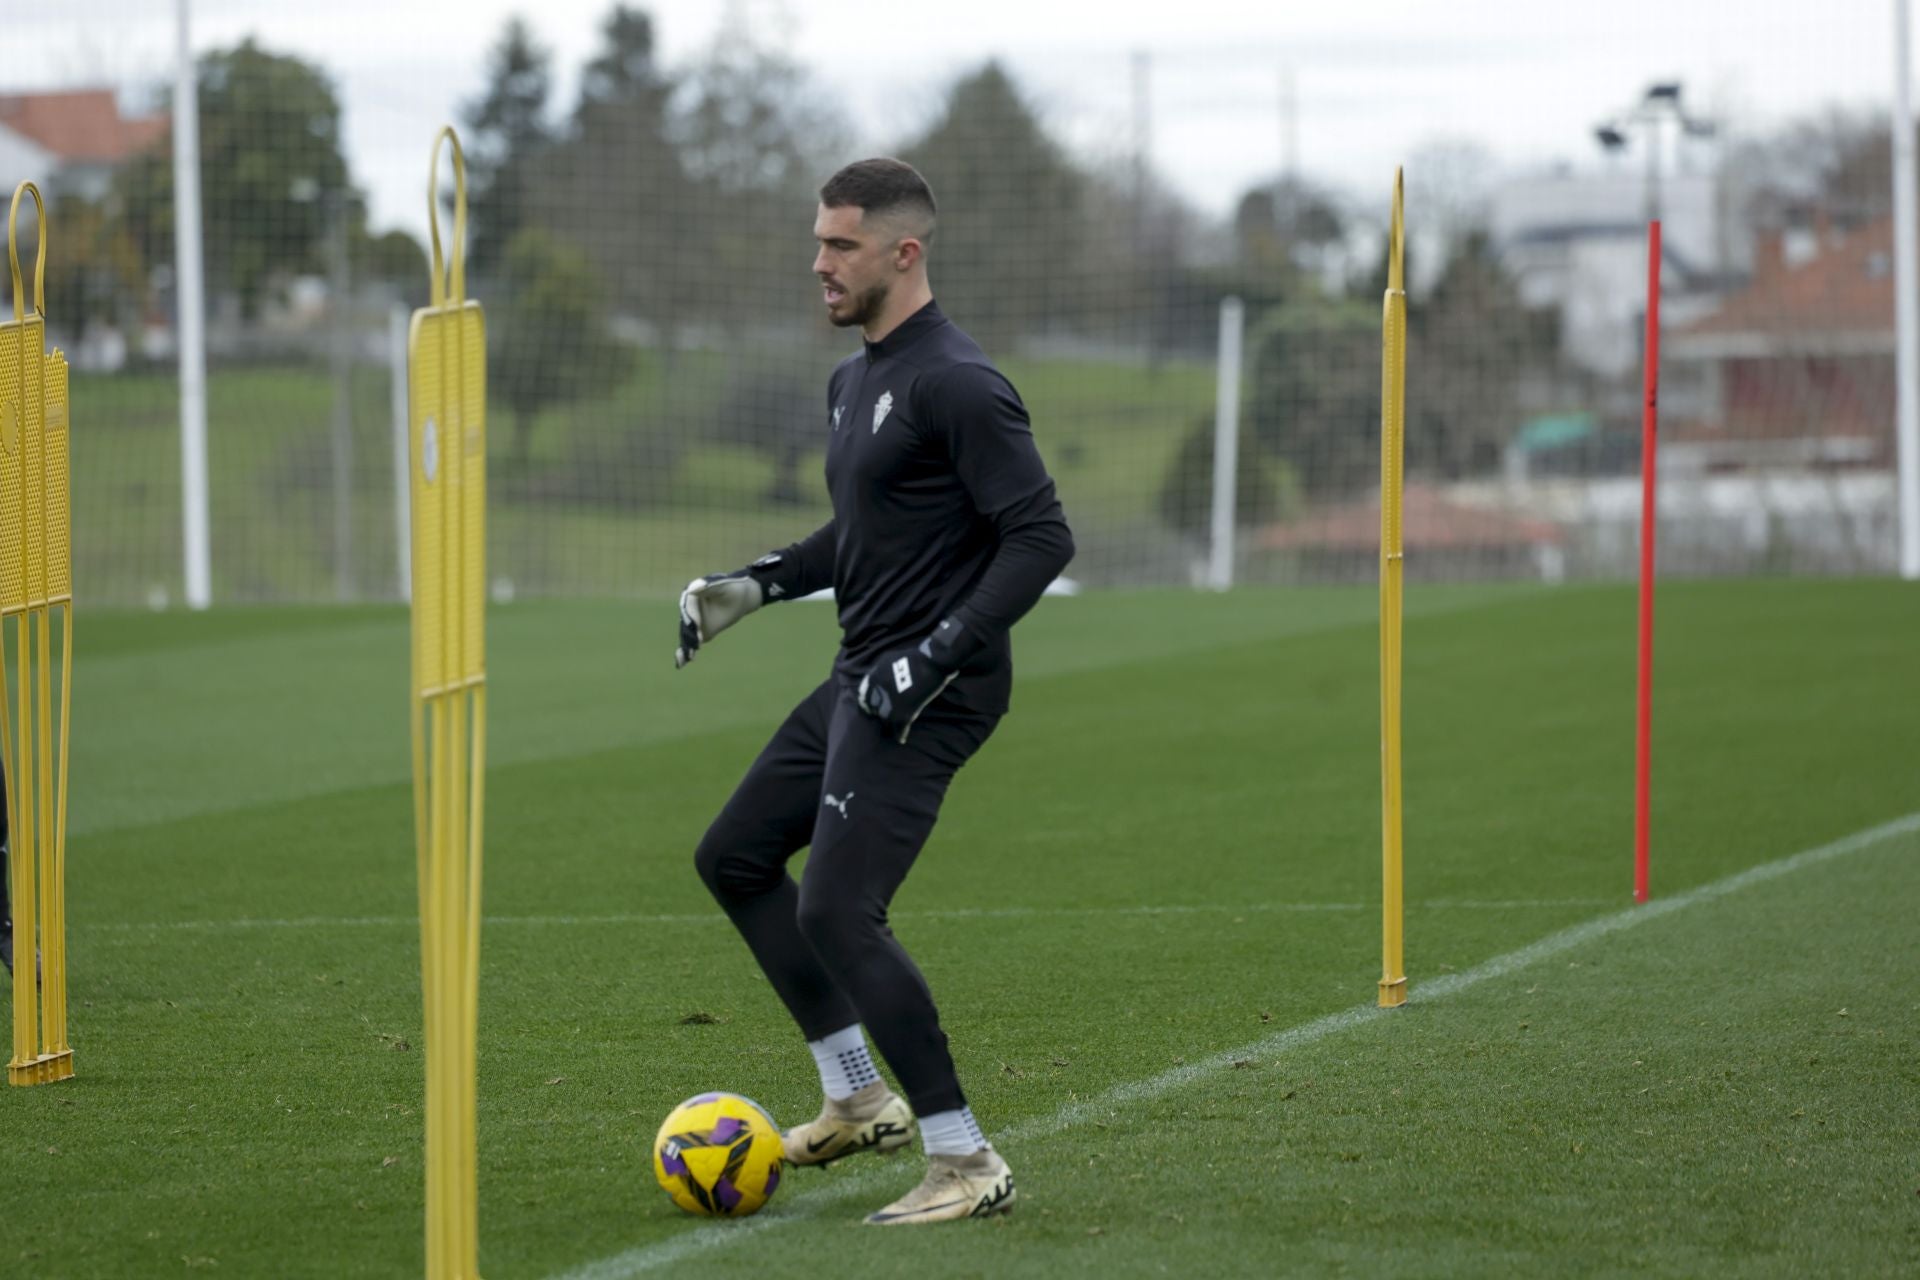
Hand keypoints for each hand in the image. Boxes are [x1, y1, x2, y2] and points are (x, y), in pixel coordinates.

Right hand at [675, 552, 789, 667]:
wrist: (741, 598)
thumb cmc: (733, 589)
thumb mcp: (724, 587)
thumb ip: (710, 587)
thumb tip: (692, 589)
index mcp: (693, 593)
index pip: (689, 605)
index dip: (692, 615)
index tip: (697, 625)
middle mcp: (689, 607)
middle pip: (686, 621)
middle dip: (689, 633)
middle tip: (695, 644)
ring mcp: (693, 620)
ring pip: (687, 633)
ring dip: (687, 645)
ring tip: (689, 657)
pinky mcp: (698, 631)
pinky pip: (689, 642)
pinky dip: (684, 653)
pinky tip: (680, 664)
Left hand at [856, 618, 973, 742]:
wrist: (931, 663)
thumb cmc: (914, 657)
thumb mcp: (889, 659)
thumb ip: (879, 671)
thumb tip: (874, 679)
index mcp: (874, 678)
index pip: (864, 694)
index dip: (867, 700)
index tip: (870, 705)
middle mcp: (879, 693)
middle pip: (873, 708)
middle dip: (876, 712)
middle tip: (879, 717)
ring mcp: (890, 705)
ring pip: (884, 720)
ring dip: (888, 724)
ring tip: (890, 729)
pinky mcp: (904, 714)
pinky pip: (899, 729)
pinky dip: (900, 735)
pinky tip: (901, 740)